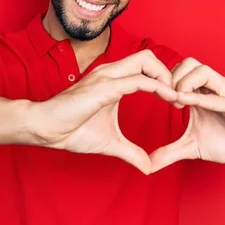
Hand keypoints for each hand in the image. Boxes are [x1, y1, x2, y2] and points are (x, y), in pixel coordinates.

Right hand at [31, 50, 177, 174]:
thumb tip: (148, 167)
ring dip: (166, 77)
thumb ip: (131, 152)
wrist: (45, 129)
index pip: (145, 67)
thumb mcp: (110, 143)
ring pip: (146, 61)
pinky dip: (158, 87)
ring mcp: (106, 77)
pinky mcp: (104, 87)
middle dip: (168, 73)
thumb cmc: (71, 131)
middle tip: (178, 97)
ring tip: (177, 98)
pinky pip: (138, 80)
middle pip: (148, 57)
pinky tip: (169, 99)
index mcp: (112, 80)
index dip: (164, 80)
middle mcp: (110, 73)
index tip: (176, 101)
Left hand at [149, 58, 224, 172]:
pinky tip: (184, 103)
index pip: (180, 69)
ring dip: (185, 83)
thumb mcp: (191, 147)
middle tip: (167, 98)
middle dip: (173, 77)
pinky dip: (200, 98)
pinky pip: (219, 97)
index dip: (165, 79)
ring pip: (204, 71)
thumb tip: (148, 166)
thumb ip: (169, 152)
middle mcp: (214, 88)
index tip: (158, 97)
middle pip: (190, 63)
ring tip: (177, 101)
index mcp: (202, 92)